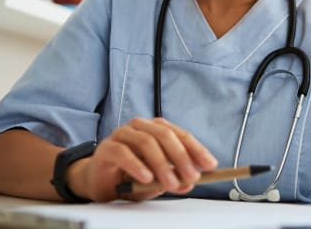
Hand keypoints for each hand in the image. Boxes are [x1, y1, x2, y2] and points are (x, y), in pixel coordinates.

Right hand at [66, 117, 217, 201]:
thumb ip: (174, 179)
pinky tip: (146, 177)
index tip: (210, 164)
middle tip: (192, 176)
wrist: (100, 181)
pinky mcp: (107, 147)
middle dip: (182, 157)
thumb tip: (190, 182)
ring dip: (162, 164)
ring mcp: (123, 134)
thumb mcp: (158, 180)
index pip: (182, 135)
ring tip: (170, 183)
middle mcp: (141, 127)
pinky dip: (137, 165)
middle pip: (166, 135)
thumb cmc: (131, 176)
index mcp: (157, 129)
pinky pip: (124, 152)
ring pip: (147, 142)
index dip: (197, 149)